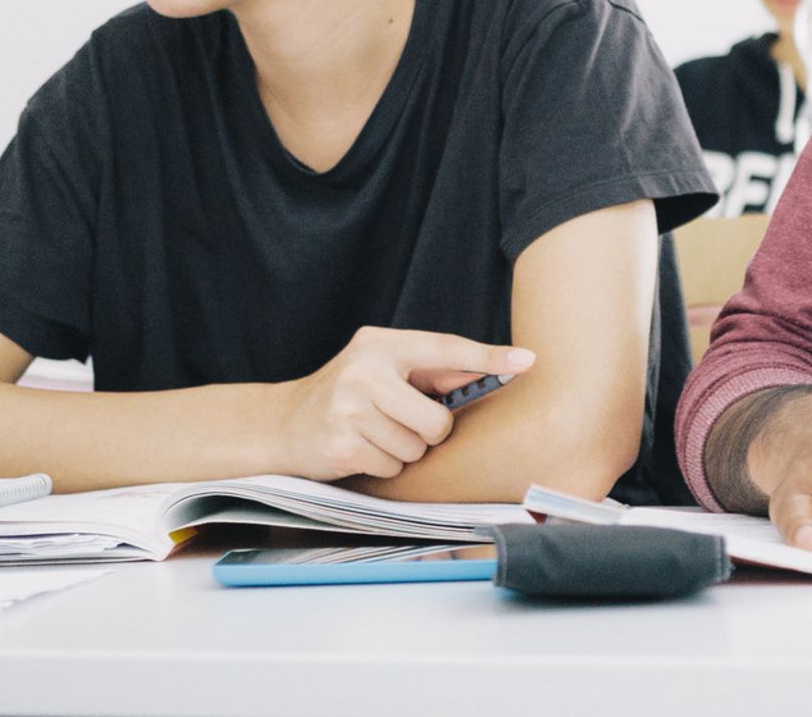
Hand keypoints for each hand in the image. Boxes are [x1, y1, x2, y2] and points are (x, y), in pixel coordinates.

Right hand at [277, 327, 534, 480]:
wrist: (282, 424)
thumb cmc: (347, 395)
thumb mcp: (382, 370)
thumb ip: (431, 372)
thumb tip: (492, 369)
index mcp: (381, 344)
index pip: (446, 349)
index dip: (490, 356)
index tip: (528, 361)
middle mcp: (364, 370)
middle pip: (438, 420)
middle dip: (427, 431)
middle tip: (397, 422)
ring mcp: (349, 408)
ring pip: (417, 448)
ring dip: (402, 450)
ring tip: (373, 434)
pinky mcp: (341, 444)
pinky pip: (393, 466)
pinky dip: (383, 465)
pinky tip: (359, 449)